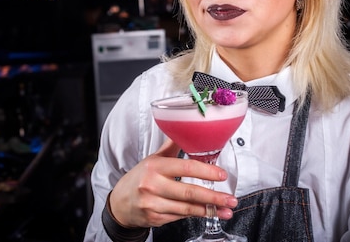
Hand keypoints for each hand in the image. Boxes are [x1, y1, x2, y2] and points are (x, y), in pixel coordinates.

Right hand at [108, 139, 238, 227]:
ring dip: (209, 210)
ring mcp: (153, 204)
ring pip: (187, 208)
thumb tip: (184, 131)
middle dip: (213, 196)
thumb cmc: (138, 178)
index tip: (221, 175)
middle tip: (230, 198)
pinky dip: (195, 215)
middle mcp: (152, 185)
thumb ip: (170, 148)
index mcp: (155, 167)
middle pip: (189, 192)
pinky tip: (207, 213)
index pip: (185, 167)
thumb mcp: (152, 160)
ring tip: (225, 209)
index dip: (206, 171)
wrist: (119, 203)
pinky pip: (180, 217)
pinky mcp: (155, 219)